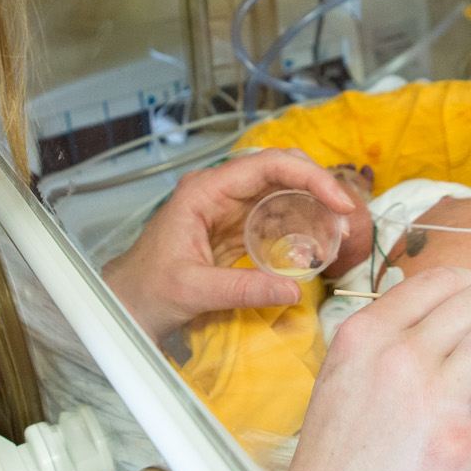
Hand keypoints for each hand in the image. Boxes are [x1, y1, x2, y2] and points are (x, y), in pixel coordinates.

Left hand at [102, 150, 358, 342]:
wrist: (123, 305)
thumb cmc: (144, 291)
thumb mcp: (192, 291)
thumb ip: (242, 289)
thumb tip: (294, 291)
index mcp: (205, 191)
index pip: (267, 165)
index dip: (309, 177)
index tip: (339, 202)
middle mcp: (221, 192)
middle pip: (281, 170)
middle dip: (319, 186)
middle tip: (347, 216)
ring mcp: (229, 209)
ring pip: (283, 192)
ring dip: (315, 206)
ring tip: (342, 231)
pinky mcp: (236, 230)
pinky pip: (277, 218)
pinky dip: (303, 226)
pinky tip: (320, 243)